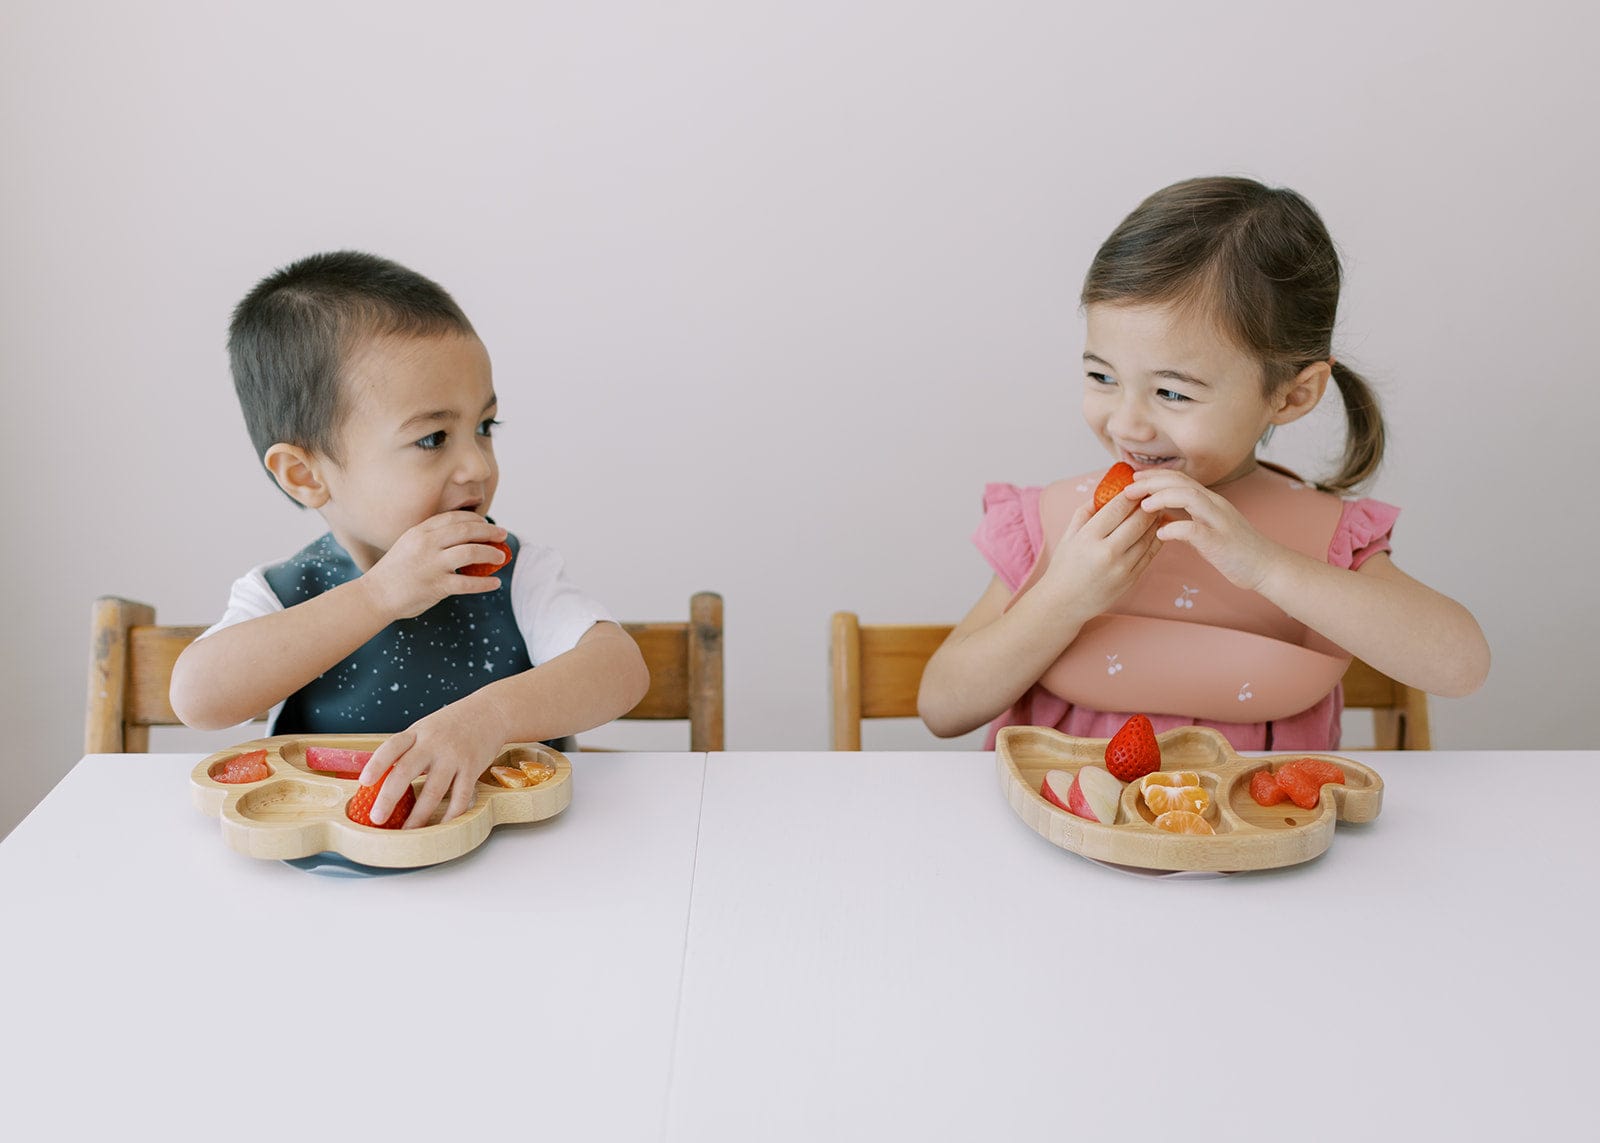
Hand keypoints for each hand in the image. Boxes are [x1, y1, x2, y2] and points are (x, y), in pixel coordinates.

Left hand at [358, 700, 507, 827]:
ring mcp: (454, 757)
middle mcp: (434, 744)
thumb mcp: (426, 728)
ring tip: (407, 831)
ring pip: (433, 790)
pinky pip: (461, 797)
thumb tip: (382, 778)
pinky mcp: (472, 769)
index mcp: (418, 732)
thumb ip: (408, 750)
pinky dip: (451, 814)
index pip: (392, 747)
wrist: (491, 712)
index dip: (376, 764)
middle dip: (389, 797)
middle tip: (377, 818)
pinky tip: (441, 826)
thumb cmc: (453, 724)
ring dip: (418, 815)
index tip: (364, 782)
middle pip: (406, 771)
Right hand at [361, 513, 509, 620]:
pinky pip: (468, 583)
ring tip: (501, 557)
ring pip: (471, 552)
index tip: (488, 524)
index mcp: (420, 531)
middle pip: (467, 530)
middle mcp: (427, 544)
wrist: (375, 595)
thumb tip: (461, 538)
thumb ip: (431, 539)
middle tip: (503, 535)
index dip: (476, 519)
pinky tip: (495, 583)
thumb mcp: (409, 545)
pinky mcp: (437, 586)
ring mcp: (432, 564)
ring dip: (491, 553)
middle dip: (489, 531)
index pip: (455, 518)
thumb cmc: (395, 571)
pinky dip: (485, 583)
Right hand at [1036, 485, 1163, 616]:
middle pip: (1139, 520)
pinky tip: (1155, 530)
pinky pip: (1151, 554)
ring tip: (1156, 510)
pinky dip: (1156, 538)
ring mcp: (1122, 568)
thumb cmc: (1064, 566)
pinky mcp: (1132, 579)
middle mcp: (1107, 552)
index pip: (1118, 507)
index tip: (1136, 486)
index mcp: (1089, 537)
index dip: (1131, 493)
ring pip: (1150, 536)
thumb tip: (1108, 491)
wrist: (1064, 602)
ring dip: (1156, 521)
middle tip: (1152, 495)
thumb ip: (1087, 511)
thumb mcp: (1069, 534)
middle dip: (1149, 505)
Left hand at [1130, 469, 1285, 591]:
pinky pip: (1196, 530)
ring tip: (1142, 506)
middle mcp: (1215, 506)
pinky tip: (1161, 533)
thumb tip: (1163, 519)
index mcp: (1210, 502)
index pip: (1180, 479)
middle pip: (1181, 483)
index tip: (1133, 479)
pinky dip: (1177, 528)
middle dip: (1152, 482)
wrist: (1267, 567)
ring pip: (1190, 498)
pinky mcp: (1221, 542)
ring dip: (1163, 498)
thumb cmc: (1237, 551)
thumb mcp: (1208, 531)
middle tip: (1128, 488)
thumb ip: (1188, 522)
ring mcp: (1219, 522)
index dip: (1155, 476)